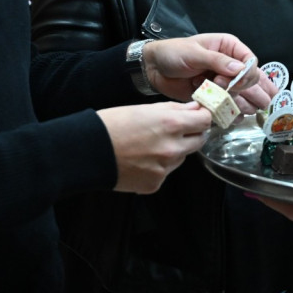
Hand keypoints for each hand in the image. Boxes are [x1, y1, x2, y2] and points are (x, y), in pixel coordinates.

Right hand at [97, 102, 212, 192]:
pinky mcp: (155, 184)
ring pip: (182, 157)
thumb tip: (195, 108)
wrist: (88, 151)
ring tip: (150, 144)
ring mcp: (164, 168)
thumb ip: (174, 109)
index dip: (202, 116)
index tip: (199, 115)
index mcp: (171, 124)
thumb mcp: (144, 108)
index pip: (205, 120)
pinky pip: (166, 172)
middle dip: (192, 133)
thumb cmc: (112, 125)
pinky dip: (159, 166)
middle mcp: (172, 148)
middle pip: (199, 140)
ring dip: (174, 150)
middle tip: (177, 129)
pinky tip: (142, 159)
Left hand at [143, 34, 276, 111]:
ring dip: (245, 103)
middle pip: (253, 80)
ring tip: (245, 108)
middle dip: (254, 91)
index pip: (250, 61)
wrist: (155, 69)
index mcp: (228, 47)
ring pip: (245, 95)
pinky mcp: (215, 96)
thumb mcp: (194, 53)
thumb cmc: (173, 53)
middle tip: (254, 101)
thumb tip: (239, 68)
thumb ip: (217, 60)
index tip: (235, 82)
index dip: (247, 74)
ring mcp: (224, 82)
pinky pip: (231, 105)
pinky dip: (234, 112)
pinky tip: (236, 116)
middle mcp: (230, 65)